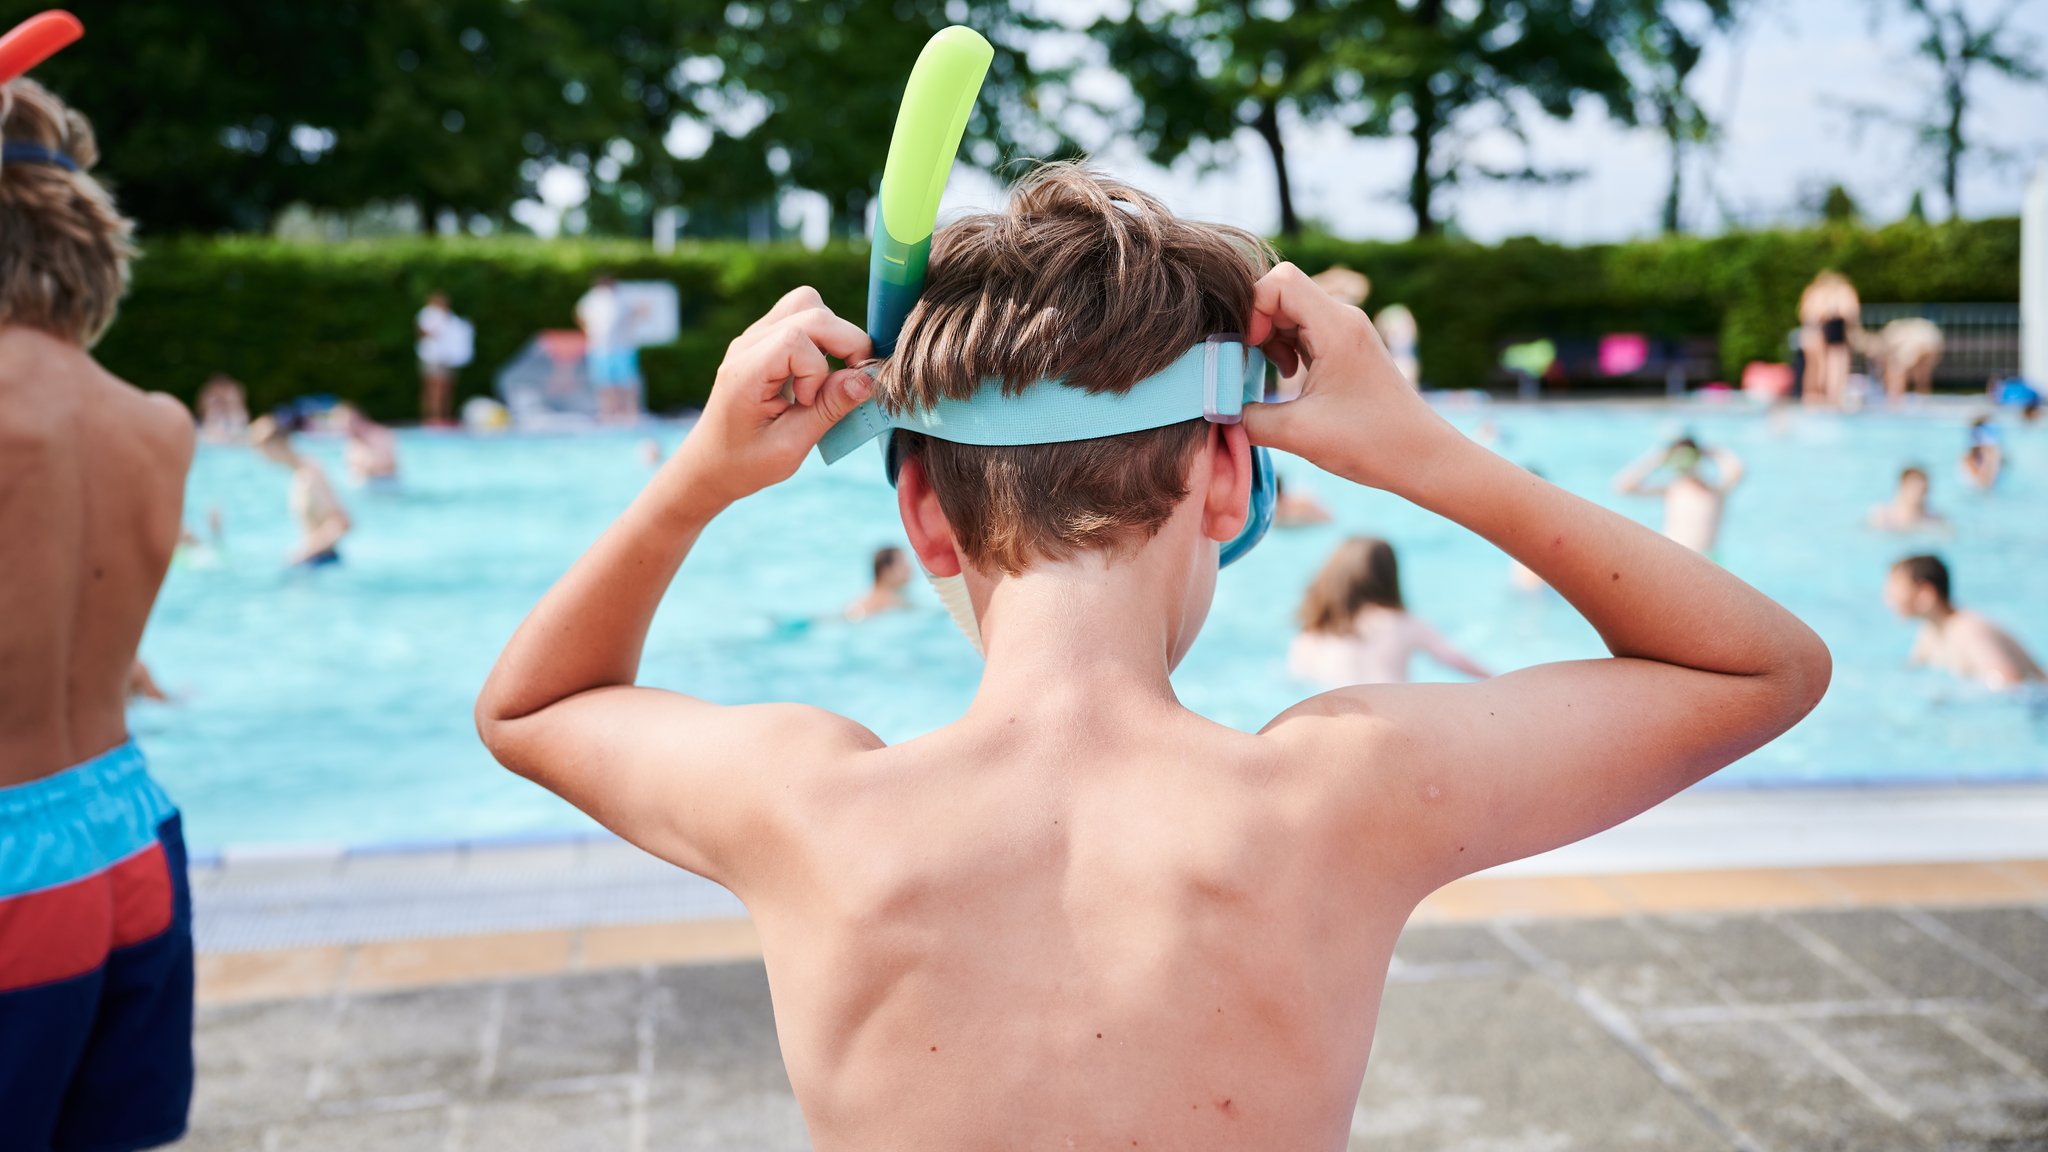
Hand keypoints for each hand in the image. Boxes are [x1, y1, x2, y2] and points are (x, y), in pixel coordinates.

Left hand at [674, 287, 873, 505]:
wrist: (711, 462)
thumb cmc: (746, 462)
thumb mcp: (790, 446)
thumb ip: (828, 408)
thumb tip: (867, 379)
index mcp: (745, 371)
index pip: (795, 339)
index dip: (818, 369)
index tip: (809, 402)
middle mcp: (748, 343)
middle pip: (809, 310)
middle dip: (844, 342)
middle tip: (849, 382)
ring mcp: (755, 337)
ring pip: (807, 303)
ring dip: (833, 334)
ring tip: (833, 373)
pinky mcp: (765, 339)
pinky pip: (801, 317)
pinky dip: (823, 338)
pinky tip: (819, 371)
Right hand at [1240, 263, 1455, 491]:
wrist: (1423, 457)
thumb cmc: (1371, 443)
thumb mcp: (1298, 434)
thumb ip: (1246, 419)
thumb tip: (1215, 411)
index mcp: (1336, 326)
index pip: (1279, 281)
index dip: (1252, 309)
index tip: (1249, 351)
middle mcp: (1343, 319)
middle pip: (1282, 293)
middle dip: (1256, 326)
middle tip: (1249, 365)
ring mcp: (1346, 332)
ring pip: (1291, 313)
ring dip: (1270, 340)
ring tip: (1274, 377)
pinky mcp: (1346, 349)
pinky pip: (1305, 331)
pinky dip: (1286, 350)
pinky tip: (1288, 380)